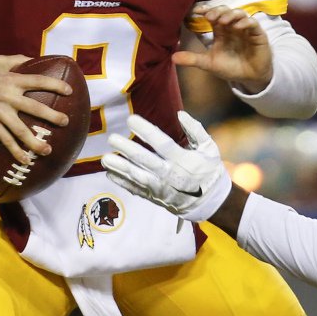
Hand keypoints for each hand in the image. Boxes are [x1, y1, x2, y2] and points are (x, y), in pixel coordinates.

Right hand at [0, 54, 71, 164]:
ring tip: (48, 150)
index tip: (69, 91)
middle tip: (66, 121)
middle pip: (34, 108)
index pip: (39, 81)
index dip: (55, 85)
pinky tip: (26, 160)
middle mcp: (8, 97)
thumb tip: (36, 59)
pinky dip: (15, 151)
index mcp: (13, 80)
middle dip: (52, 116)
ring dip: (35, 142)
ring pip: (20, 130)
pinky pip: (5, 140)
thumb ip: (18, 60)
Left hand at [103, 111, 231, 221]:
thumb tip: (180, 114)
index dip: (145, 130)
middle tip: (112, 138)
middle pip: (144, 160)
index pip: (161, 142)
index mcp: (183, 159)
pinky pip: (136, 190)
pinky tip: (110, 174)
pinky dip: (122, 183)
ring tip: (105, 158)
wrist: (211, 201)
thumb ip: (195, 129)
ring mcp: (161, 188)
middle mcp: (170, 174)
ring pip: (137, 176)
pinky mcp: (156, 197)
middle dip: (127, 148)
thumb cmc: (210, 170)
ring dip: (120, 167)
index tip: (130, 119)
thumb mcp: (209, 147)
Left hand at [176, 6, 271, 93]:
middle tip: (210, 16)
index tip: (195, 11)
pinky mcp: (257, 34)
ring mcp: (245, 29)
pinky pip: (252, 23)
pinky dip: (245, 22)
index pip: (212, 15)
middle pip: (225, 10)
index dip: (205, 10)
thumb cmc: (230, 68)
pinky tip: (237, 27)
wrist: (250, 78)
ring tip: (223, 21)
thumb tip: (173, 58)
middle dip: (217, 11)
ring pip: (239, 13)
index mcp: (221, 31)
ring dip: (230, 14)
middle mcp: (232, 27)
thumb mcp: (209, 64)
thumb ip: (193, 59)